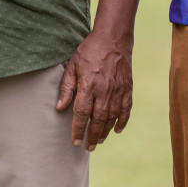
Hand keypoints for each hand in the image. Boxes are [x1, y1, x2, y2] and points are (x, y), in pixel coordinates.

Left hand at [56, 31, 133, 150]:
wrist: (113, 38)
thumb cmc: (89, 51)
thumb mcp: (72, 66)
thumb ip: (67, 88)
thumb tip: (60, 107)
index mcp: (88, 86)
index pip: (81, 114)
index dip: (78, 130)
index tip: (75, 142)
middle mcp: (104, 91)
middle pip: (97, 120)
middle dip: (92, 136)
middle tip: (88, 147)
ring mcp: (118, 91)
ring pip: (112, 118)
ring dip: (105, 131)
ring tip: (99, 140)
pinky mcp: (127, 88)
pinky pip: (126, 109)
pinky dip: (122, 121)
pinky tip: (117, 130)